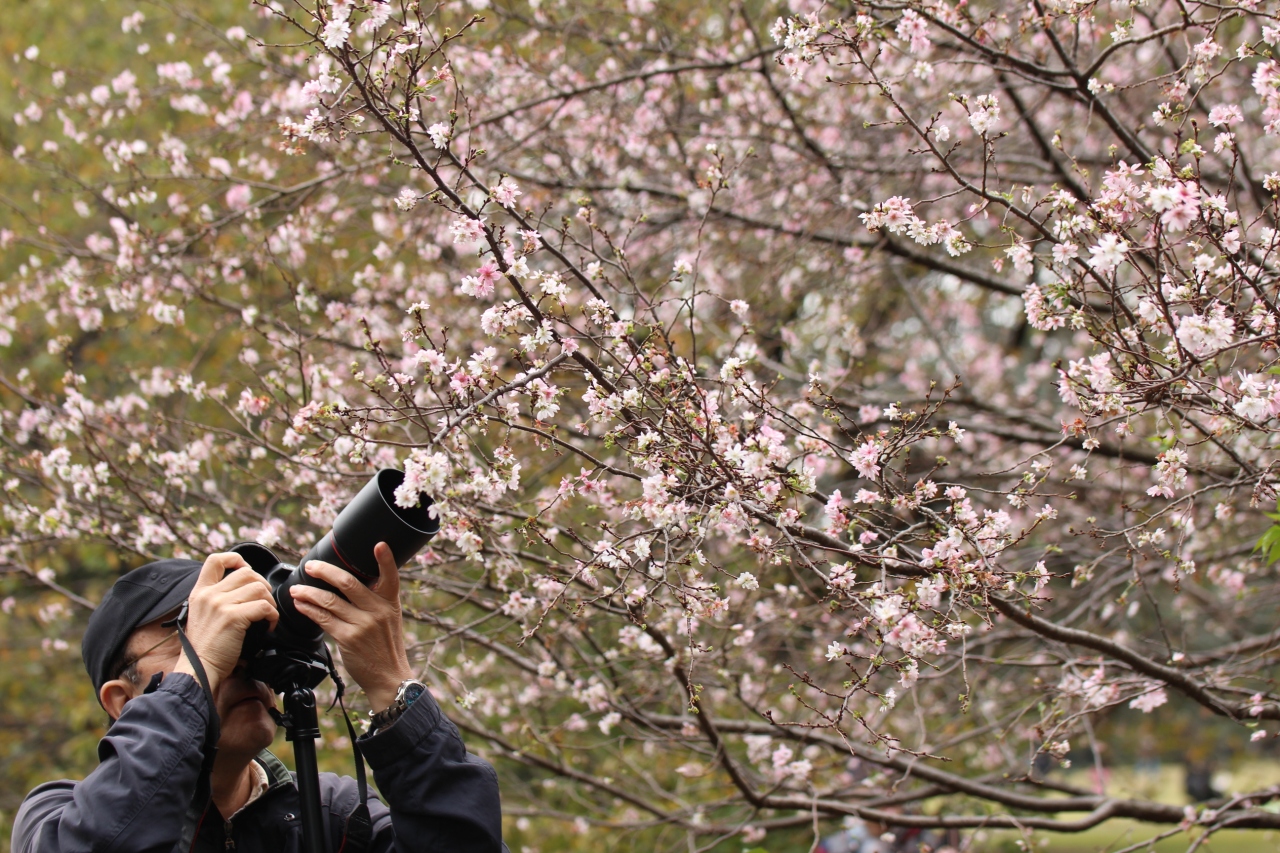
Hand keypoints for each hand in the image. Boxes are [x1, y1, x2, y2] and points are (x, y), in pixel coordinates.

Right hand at [173, 552, 278, 696]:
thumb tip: (241, 588)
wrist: (198, 670)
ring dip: (269, 601)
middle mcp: (209, 595)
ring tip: (266, 615)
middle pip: (247, 573)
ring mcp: (220, 605)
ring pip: (259, 588)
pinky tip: (268, 626)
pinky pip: (264, 606)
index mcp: (199, 592)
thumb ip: (215, 599)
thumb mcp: (201, 615)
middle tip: (264, 600)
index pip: (215, 559)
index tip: (247, 570)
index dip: (236, 559)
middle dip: (262, 584)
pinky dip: (272, 616)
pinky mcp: (233, 617)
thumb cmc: (203, 648)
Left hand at [289, 542, 413, 711]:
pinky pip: (323, 619)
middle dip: (325, 571)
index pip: (391, 577)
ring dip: (309, 592)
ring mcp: (362, 624)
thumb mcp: (389, 619)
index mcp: (390, 603)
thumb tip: (348, 584)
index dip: (386, 560)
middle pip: (349, 583)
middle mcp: (377, 611)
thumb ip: (374, 601)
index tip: (379, 545)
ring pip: (330, 601)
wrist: (389, 677)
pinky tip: (301, 604)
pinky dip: (309, 609)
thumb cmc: (386, 647)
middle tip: (311, 566)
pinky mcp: (348, 638)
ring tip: (296, 589)